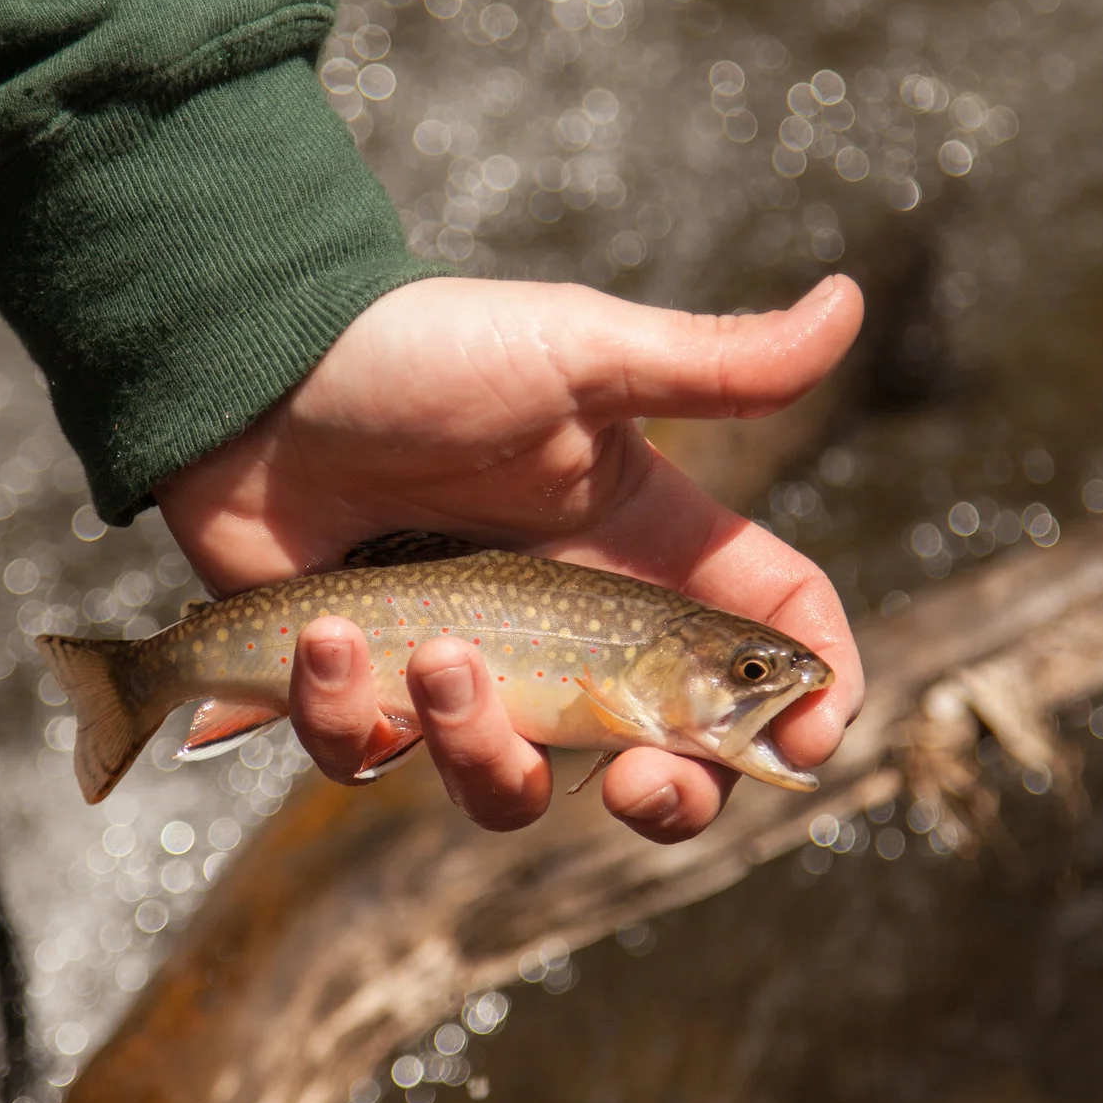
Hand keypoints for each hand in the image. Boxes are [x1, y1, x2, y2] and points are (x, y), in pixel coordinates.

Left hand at [155, 274, 865, 843]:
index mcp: (642, 545)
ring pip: (510, 785)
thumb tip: (851, 304)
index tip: (802, 742)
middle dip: (669, 798)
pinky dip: (349, 711)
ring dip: (479, 744)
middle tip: (637, 784)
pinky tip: (328, 630)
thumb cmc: (421, 351)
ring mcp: (464, 669)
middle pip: (665, 762)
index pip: (766, 633)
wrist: (251, 369)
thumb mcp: (579, 354)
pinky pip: (370, 759)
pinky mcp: (360, 692)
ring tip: (436, 654)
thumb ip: (712, 366)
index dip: (806, 700)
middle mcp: (567, 625)